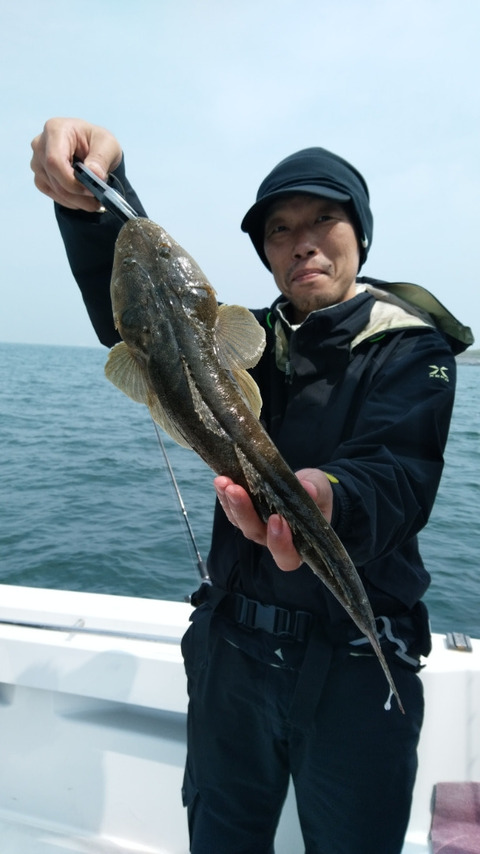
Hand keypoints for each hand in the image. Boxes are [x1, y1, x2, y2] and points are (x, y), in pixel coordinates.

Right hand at [30, 117, 122, 210]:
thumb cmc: (97, 141)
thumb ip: (101, 158)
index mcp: (55, 129)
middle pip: (54, 178)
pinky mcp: (39, 175)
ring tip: (94, 199)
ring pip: (53, 189)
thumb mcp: (108, 144)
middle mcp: (40, 144)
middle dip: (77, 194)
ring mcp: (37, 161)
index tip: (91, 190)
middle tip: (97, 201)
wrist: (92, 146)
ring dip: (76, 200)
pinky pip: (51, 194)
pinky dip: (69, 201)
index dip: (72, 181)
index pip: (55, 161)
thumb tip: (94, 175)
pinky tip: (81, 198)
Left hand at [214, 469, 332, 571]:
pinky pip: (233, 510)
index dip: (281, 545)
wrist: (305, 486)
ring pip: (241, 523)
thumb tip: (307, 488)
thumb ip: (316, 491)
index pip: (287, 557)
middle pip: (257, 535)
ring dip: (231, 503)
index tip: (277, 519)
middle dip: (245, 513)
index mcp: (299, 544)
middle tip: (237, 491)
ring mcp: (258, 528)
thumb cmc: (317, 495)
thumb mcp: (321, 489)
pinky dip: (225, 496)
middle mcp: (274, 541)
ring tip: (224, 482)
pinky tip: (221, 481)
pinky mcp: (246, 515)